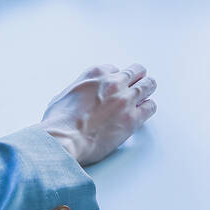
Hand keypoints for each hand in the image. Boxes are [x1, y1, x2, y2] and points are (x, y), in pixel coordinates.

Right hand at [41, 64, 156, 165]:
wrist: (64, 140)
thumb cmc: (59, 122)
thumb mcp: (64, 94)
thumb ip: (79, 90)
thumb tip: (81, 97)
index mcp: (96, 74)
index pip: (114, 69)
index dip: (115, 78)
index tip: (115, 85)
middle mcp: (114, 83)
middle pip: (136, 71)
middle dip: (137, 77)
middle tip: (138, 83)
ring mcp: (125, 100)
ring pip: (148, 85)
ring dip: (147, 88)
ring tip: (146, 93)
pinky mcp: (132, 118)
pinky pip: (150, 107)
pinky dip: (148, 107)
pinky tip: (144, 111)